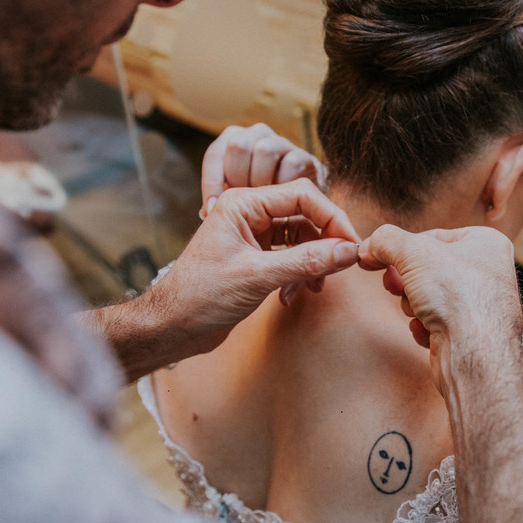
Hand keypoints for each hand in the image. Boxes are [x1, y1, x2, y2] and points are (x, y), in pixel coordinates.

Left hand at [95, 180, 358, 377]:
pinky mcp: (255, 258)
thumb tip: (347, 252)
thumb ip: (306, 261)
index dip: (331, 217)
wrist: (171, 327)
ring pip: (300, 237)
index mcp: (242, 203)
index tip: (351, 243)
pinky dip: (299, 273)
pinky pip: (290, 255)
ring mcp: (251, 236)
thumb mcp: (258, 277)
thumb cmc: (200, 296)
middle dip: (325, 241)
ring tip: (315, 287)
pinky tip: (294, 294)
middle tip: (342, 266)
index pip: (301, 195)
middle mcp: (248, 214)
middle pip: (304, 214)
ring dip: (313, 261)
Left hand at [200, 123, 326, 217]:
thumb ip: (219, 202)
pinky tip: (283, 203)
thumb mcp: (233, 200)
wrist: (302, 208)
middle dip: (238, 178)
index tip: (211, 210)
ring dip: (261, 181)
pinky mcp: (306, 157)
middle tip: (243, 202)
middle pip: (238, 145)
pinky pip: (291, 164)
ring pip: (265, 150)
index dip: (211, 182)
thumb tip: (207, 211)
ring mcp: (283, 143)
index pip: (215, 154)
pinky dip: (284, 186)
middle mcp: (257, 135)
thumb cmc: (260, 204)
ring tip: (263, 201)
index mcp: (234, 140)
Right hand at [357, 224, 522, 395]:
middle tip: (394, 285)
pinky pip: (435, 322)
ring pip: (428, 296)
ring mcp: (478, 305)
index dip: (400, 247)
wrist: (474, 354)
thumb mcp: (412, 251)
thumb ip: (385, 240)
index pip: (432, 236)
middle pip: (428, 268)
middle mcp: (487, 272)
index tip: (373, 257)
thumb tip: (368, 246)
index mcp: (485, 242)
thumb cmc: (457, 295)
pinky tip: (428, 330)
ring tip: (419, 310)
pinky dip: (425, 326)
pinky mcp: (469, 334)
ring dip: (414, 304)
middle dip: (406, 280)